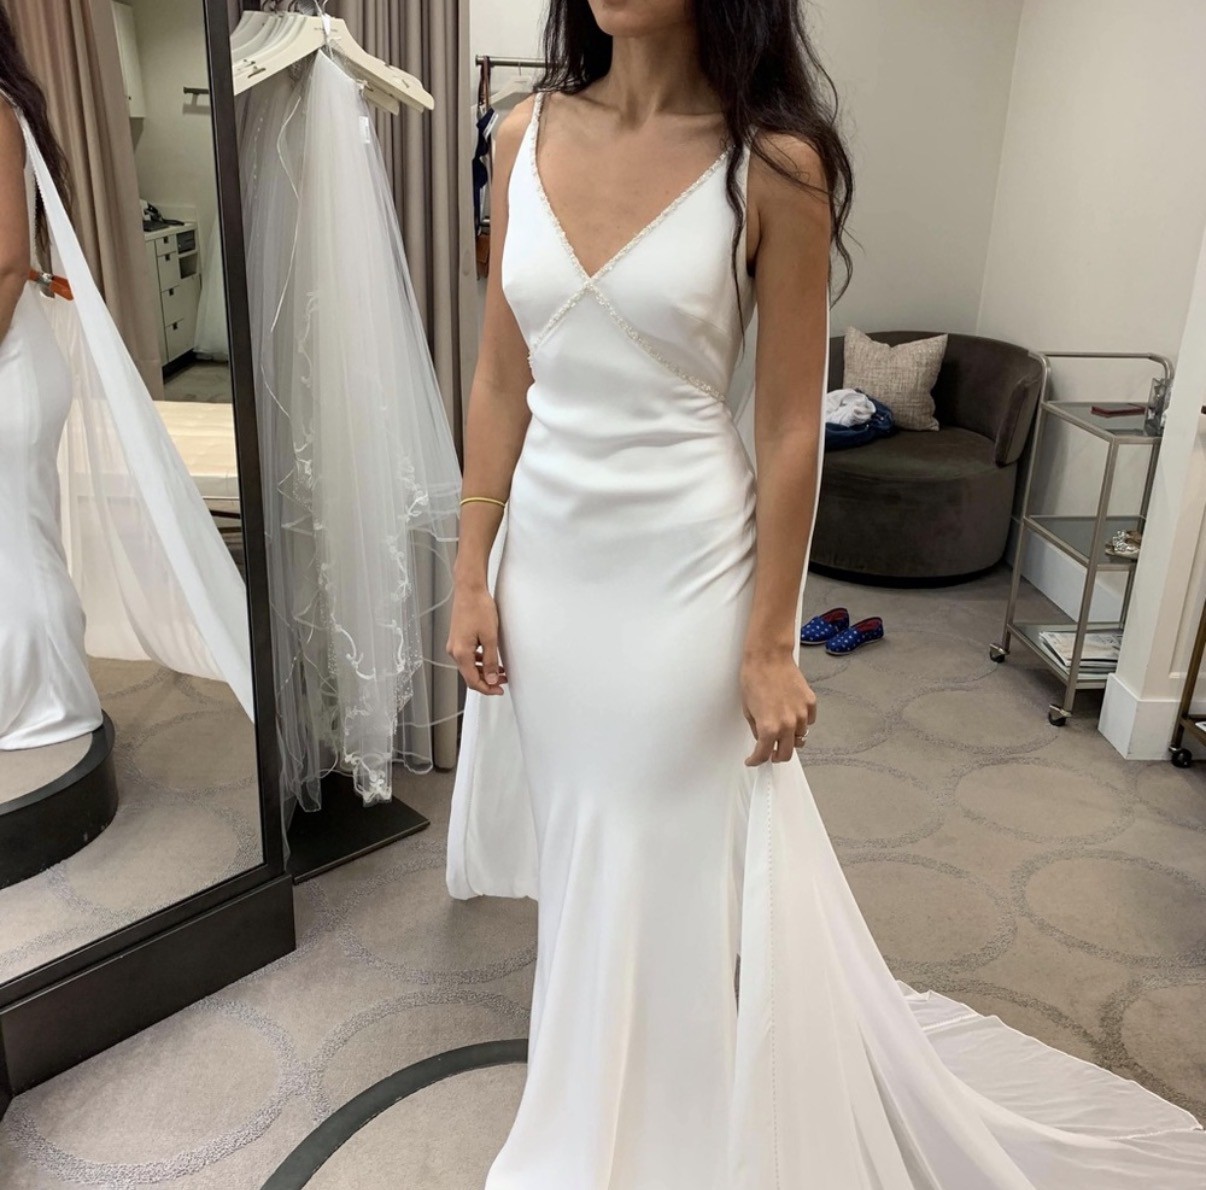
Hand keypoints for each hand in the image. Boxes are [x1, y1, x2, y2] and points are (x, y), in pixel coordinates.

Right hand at [446, 582, 507, 695]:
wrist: (469, 590)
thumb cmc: (478, 608)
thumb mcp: (490, 637)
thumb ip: (490, 661)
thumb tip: (492, 679)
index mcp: (461, 653)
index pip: (473, 681)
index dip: (487, 689)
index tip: (499, 690)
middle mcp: (454, 651)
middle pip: (470, 675)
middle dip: (487, 681)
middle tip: (503, 682)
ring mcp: (454, 645)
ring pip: (469, 667)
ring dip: (484, 671)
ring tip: (501, 671)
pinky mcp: (457, 639)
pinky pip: (467, 657)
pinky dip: (479, 662)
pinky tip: (490, 659)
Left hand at [740, 646, 816, 764]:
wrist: (768, 657)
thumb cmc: (754, 678)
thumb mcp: (747, 709)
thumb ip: (757, 728)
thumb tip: (762, 739)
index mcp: (768, 728)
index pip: (763, 755)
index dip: (756, 761)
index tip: (754, 761)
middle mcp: (788, 725)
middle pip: (786, 754)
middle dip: (776, 757)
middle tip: (770, 753)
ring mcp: (802, 714)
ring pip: (799, 738)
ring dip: (789, 738)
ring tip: (781, 728)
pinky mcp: (810, 703)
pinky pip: (809, 722)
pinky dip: (801, 722)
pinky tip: (792, 714)